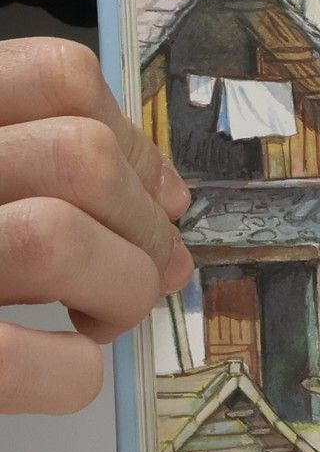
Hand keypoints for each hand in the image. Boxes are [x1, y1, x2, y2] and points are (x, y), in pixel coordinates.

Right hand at [0, 39, 193, 412]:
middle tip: (138, 276)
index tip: (155, 198)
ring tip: (94, 317)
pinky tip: (60, 368)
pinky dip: (71, 373)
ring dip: (115, 287)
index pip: (54, 78)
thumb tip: (163, 199)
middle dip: (140, 228)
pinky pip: (29, 362)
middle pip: (76, 158)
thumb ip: (24, 163)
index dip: (130, 142)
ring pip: (56, 238)